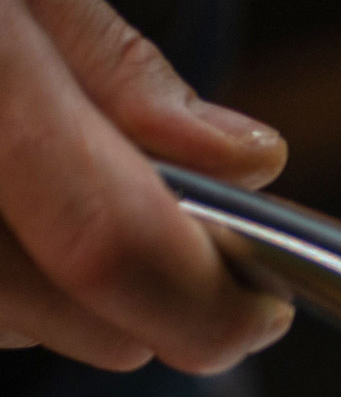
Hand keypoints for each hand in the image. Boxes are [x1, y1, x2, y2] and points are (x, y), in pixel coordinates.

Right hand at [0, 0, 292, 371]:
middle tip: (173, 236)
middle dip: (149, 296)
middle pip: (70, 316)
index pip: (111, 245)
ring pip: (10, 329)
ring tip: (36, 189)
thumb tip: (245, 162)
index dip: (210, 300)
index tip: (261, 302)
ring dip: (58, 294)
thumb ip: (113, 67)